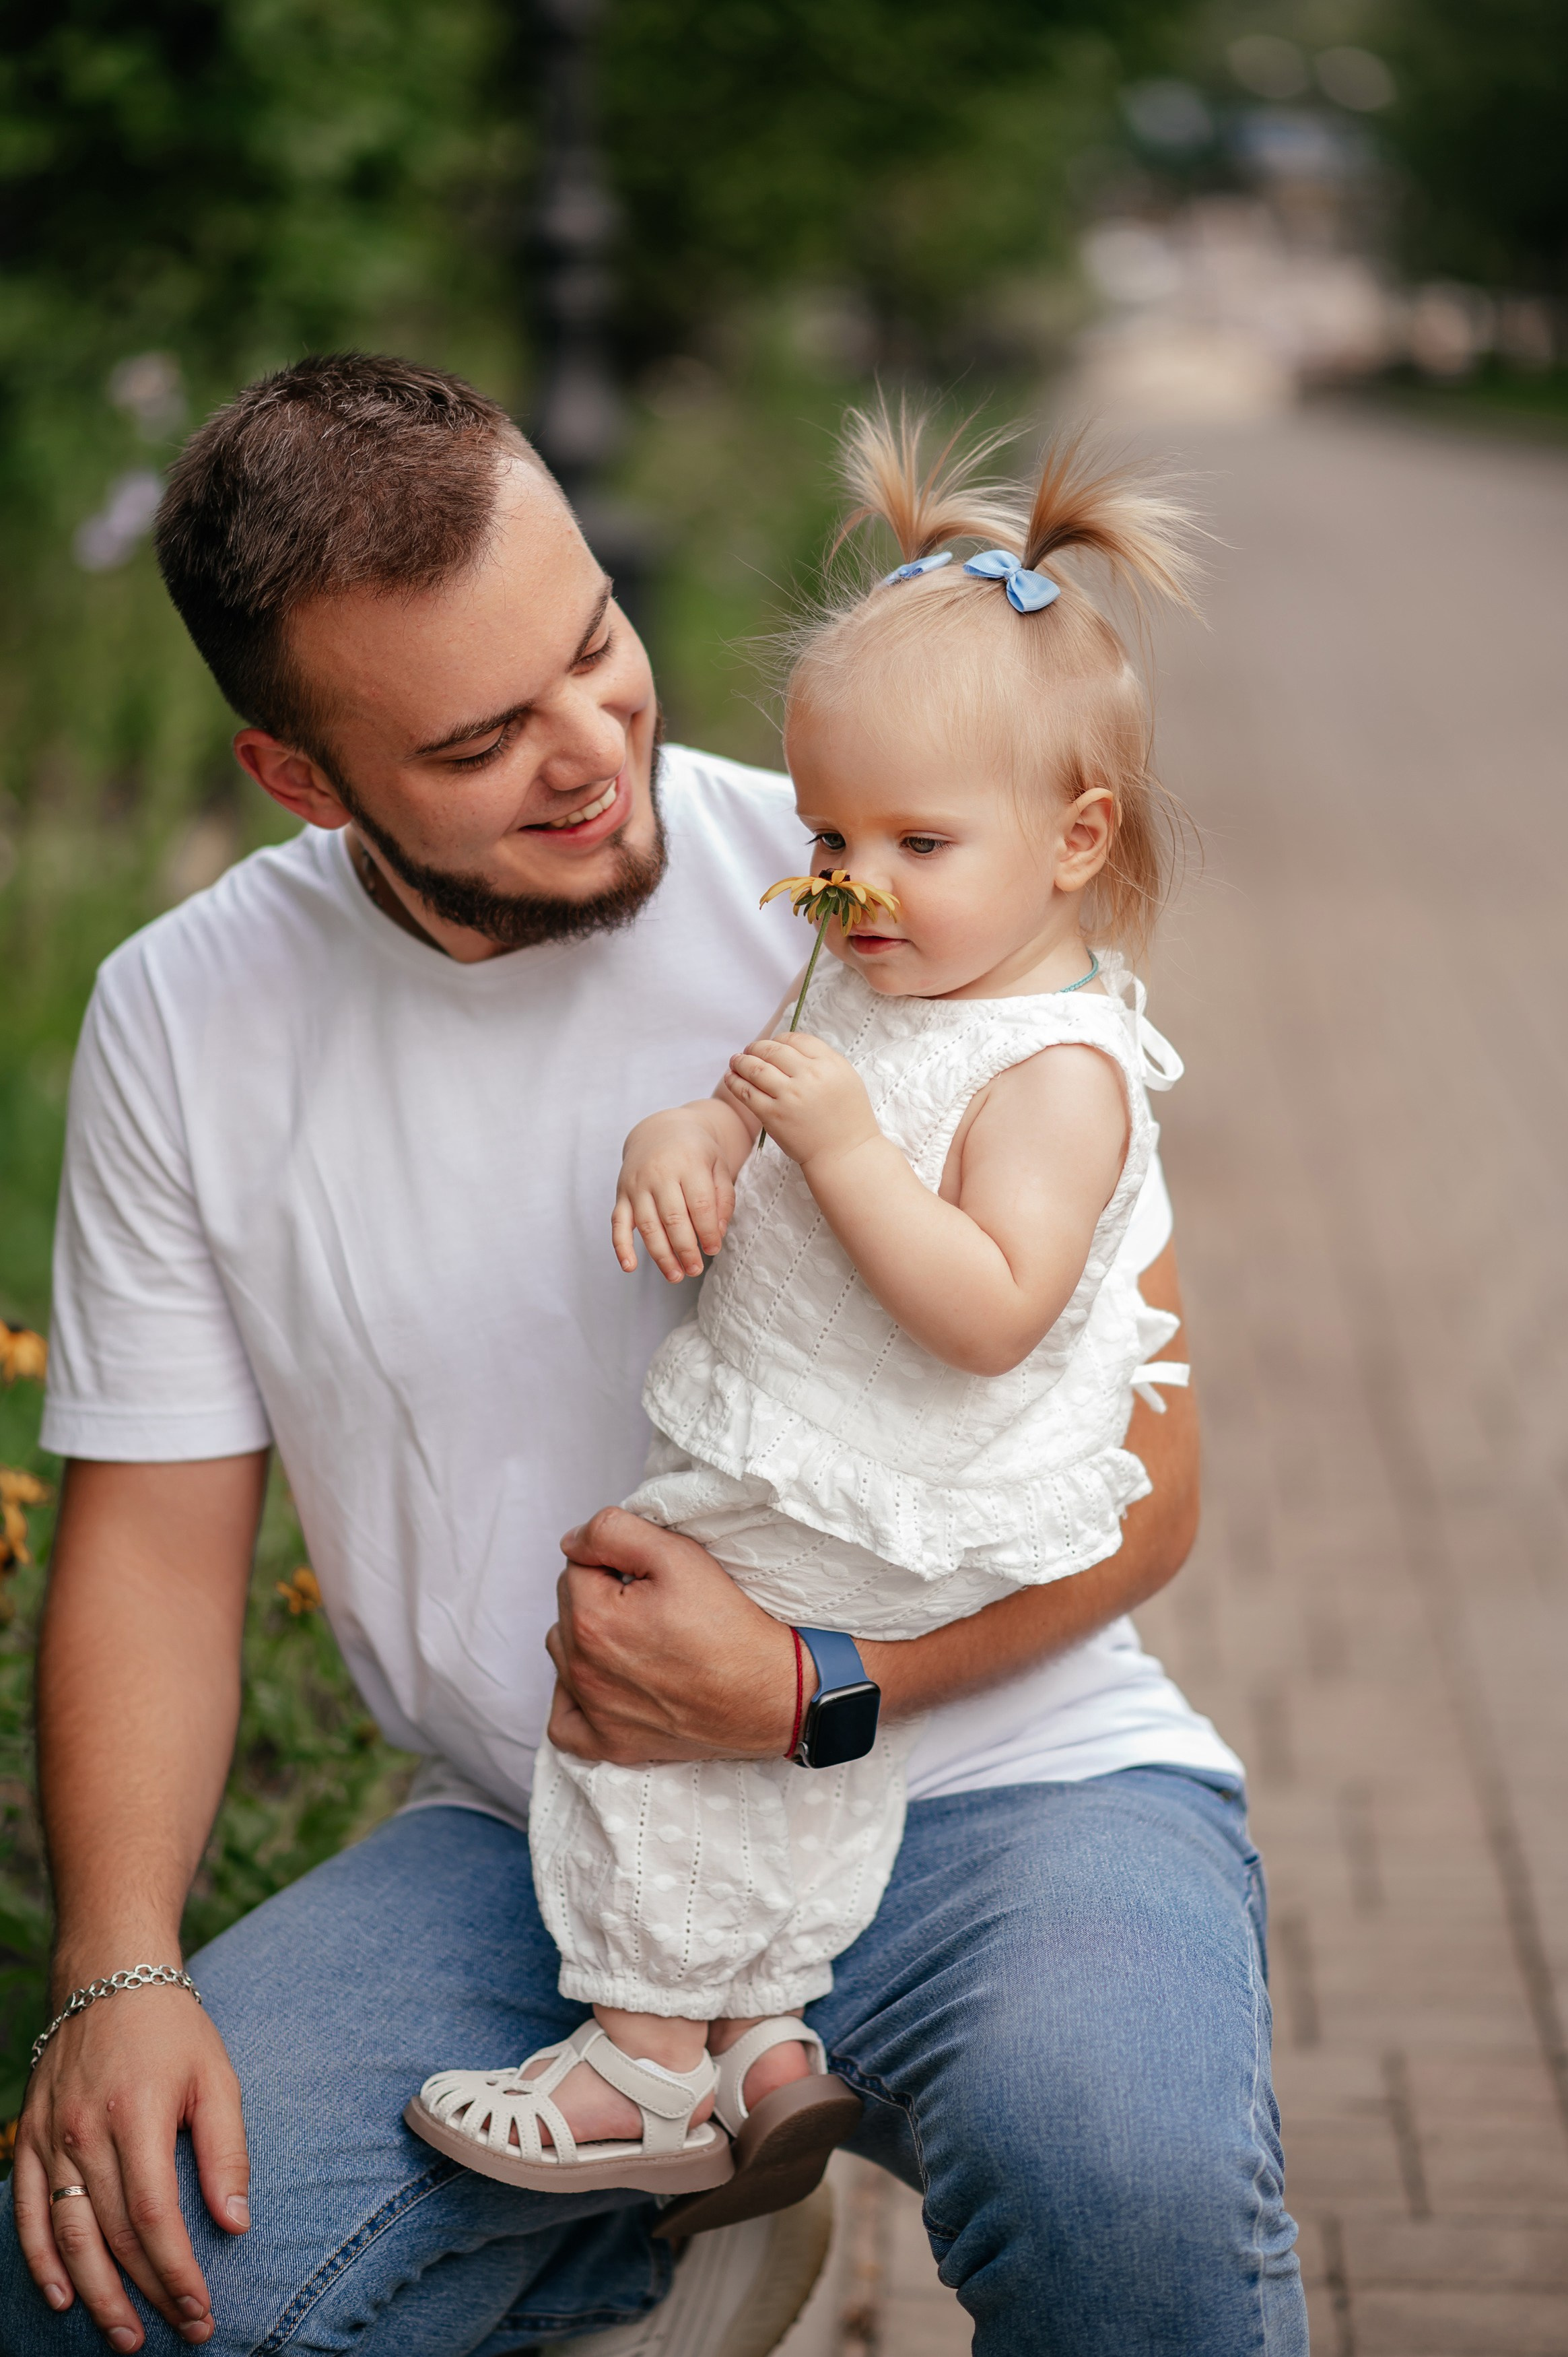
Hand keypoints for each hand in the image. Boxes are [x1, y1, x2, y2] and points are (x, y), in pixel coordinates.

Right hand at [12, 1985, 249, 2348]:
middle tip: (179, 2332)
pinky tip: (62, 2296)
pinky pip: (26, 2211)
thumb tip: (236, 2223)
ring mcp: (50, 2136)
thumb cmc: (173, 2029)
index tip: (202, 2310)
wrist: (109, 1975)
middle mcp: (86, 2131)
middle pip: (113, 2235)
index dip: (177, 2272)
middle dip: (147, 2294)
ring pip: (67, 2236)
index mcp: (138, 2115)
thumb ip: (227, 2151)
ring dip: (96, 2295)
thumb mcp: (217, 2077)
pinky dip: (40, 2260)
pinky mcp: (29, 2136)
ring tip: (125, 2336)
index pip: (155, 2216)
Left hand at [545, 1509, 803, 1763]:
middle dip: (600, 1597)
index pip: (576, 1567)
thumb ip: (613, 1532)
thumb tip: (572, 1541)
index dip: (614, 1562)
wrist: (770, 1695)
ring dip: (589, 1640)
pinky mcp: (609, 1743)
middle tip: (653, 1605)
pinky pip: (563, 1723)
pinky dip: (574, 1701)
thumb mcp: (678, 1555)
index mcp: (591, 1619)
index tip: (651, 1577)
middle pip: (568, 1609)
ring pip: (565, 1655)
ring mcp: (593, 1712)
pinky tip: (602, 1684)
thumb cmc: (729, 1626)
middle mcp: (582, 1669)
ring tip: (638, 1639)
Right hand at [613, 1108, 738, 1280]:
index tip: (713, 1249)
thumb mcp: (718, 1166)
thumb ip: (723, 1198)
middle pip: (673, 1218)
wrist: (661, 1129)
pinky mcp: (621, 1194)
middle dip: (685, 1249)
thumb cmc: (696, 1152)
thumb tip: (717, 1234)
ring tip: (675, 1276)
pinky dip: (621, 1247)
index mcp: (688, 1163)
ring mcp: (636, 1184)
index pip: (699, 1204)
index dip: (707, 1231)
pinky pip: (618, 1223)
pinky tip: (630, 1267)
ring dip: (661, 1255)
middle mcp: (659, 1173)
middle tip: (695, 1270)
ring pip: (647, 1225)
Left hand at [721, 1034, 878, 1169]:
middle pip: (772, 1050)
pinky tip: (731, 1077)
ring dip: (741, 1060)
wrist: (845, 1153)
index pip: (795, 1039)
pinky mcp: (773, 1115)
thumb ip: (822, 1059)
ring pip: (755, 1068)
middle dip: (756, 1047)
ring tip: (736, 1060)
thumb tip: (790, 1046)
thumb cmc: (847, 1116)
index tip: (772, 1045)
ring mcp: (789, 1096)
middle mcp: (809, 1076)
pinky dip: (734, 1081)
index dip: (779, 1039)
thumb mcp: (845, 1078)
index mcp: (829, 1064)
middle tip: (749, 1050)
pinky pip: (746, 1092)